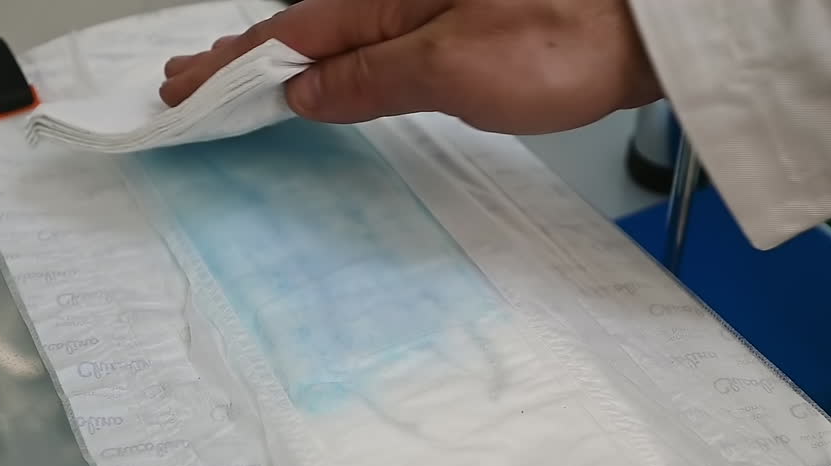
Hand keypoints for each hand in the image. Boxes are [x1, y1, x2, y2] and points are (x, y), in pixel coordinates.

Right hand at [159, 0, 659, 133]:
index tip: (183, 90)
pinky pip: (369, 42)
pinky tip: (325, 71)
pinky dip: (330, 60)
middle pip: (298, 29)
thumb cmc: (565, 38)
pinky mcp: (455, 27)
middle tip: (185, 79)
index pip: (283, 38)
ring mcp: (425, 10)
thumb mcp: (452, 69)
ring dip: (277, 59)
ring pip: (331, 35)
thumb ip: (371, 80)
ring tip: (233, 76)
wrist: (647, 26)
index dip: (230, 68)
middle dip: (238, 57)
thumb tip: (305, 92)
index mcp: (382, 0)